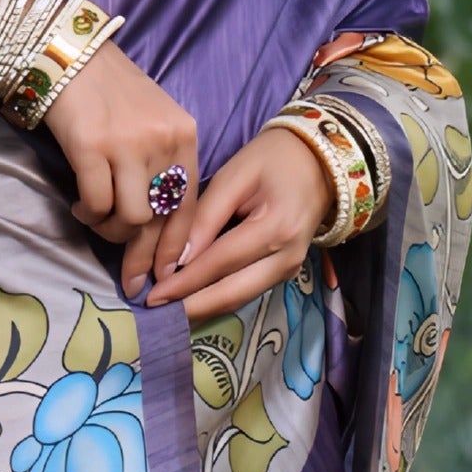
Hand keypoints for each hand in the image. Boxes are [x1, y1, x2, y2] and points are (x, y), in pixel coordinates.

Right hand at [42, 41, 200, 299]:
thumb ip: (161, 165)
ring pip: (132, 217)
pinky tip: (79, 205)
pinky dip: (88, 214)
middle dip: (146, 258)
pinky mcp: (91, 147)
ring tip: (96, 219)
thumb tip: (157, 226)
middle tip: (132, 282)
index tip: (167, 275)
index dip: (178, 247)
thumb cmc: (109, 92)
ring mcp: (128, 143)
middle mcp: (162, 139)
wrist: (67, 53)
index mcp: (184, 134)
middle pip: (161, 218)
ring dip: (111, 230)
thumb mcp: (151, 122)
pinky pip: (97, 204)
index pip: (190, 203)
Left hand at [144, 124, 335, 325]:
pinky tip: (193, 299)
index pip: (221, 262)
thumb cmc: (273, 159)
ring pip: (240, 299)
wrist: (319, 161)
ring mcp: (290, 269)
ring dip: (204, 308)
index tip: (152, 294)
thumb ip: (205, 217)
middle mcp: (287, 257)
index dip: (185, 282)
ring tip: (168, 310)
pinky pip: (248, 291)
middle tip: (155, 312)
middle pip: (233, 293)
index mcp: (276, 228)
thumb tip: (176, 259)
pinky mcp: (286, 272)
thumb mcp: (235, 176)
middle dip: (191, 307)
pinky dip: (219, 298)